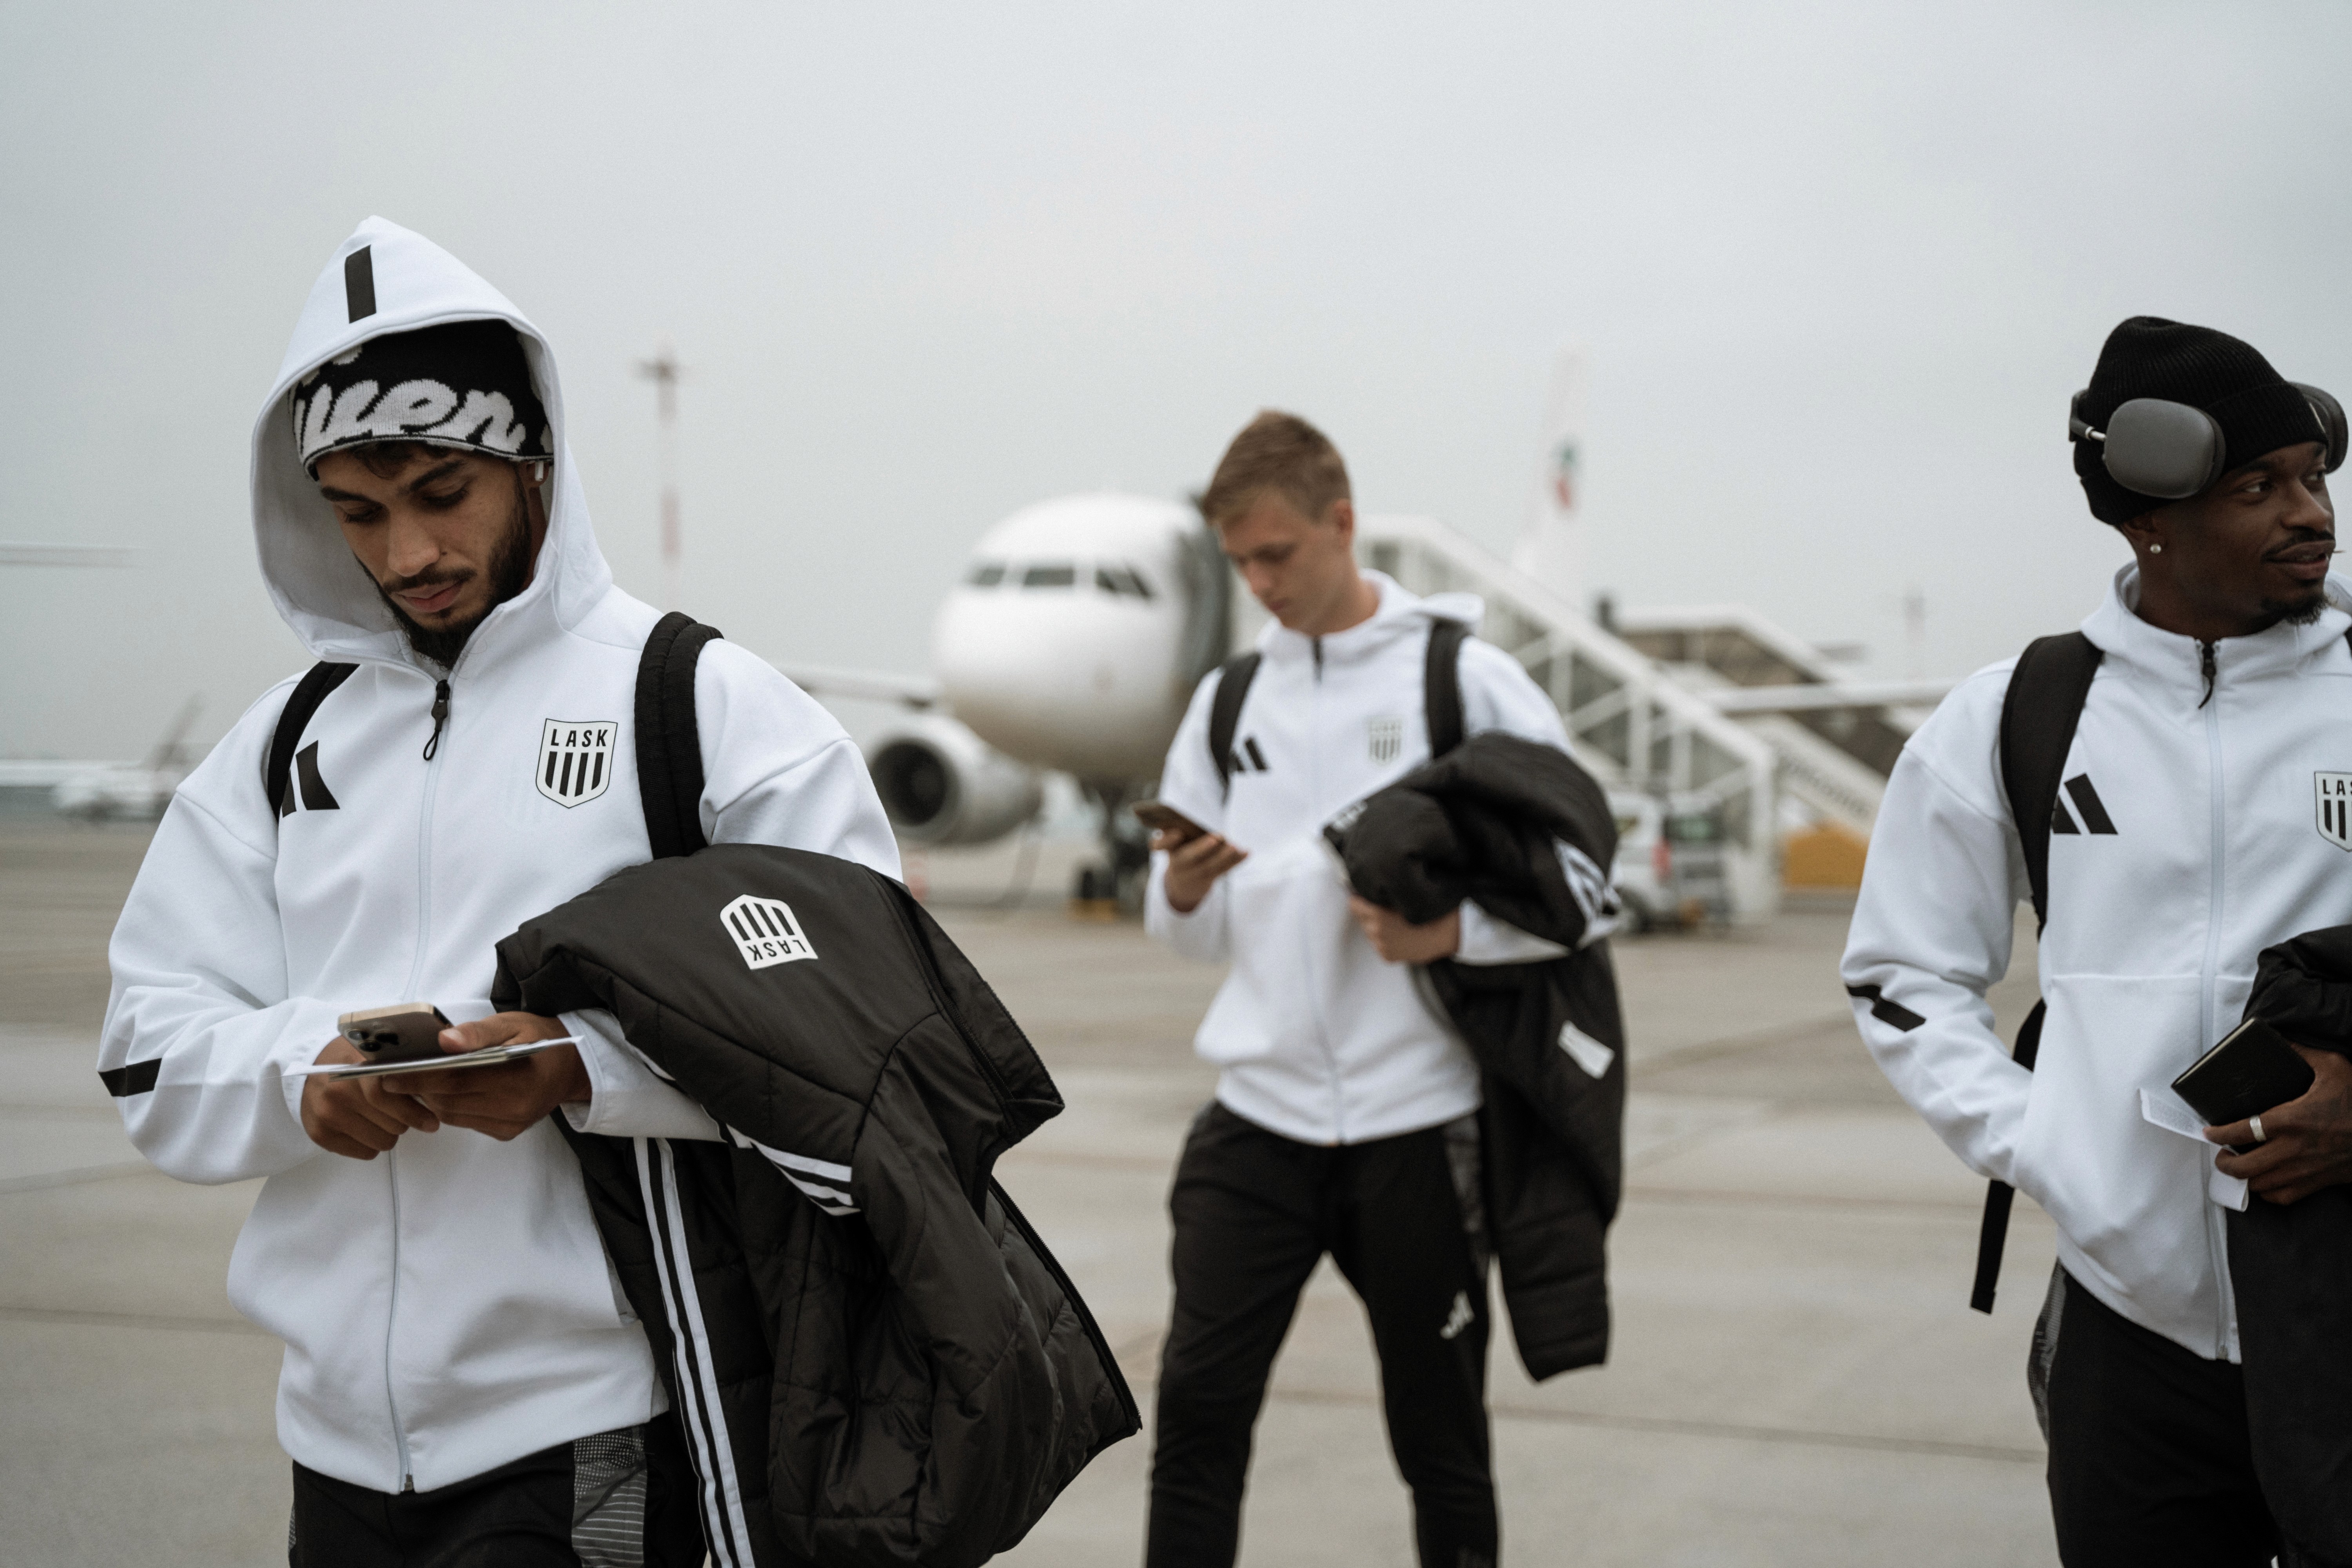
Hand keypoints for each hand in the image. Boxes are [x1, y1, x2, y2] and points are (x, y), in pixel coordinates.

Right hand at [301, 1037, 440, 1160]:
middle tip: (401, 1114)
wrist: (311, 1070)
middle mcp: (337, 1092)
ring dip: (389, 1134)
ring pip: (381, 1142)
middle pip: (391, 1124)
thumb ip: (402, 1071)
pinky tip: (367, 1128)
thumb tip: (434, 1095)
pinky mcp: (320, 1135)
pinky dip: (372, 1144)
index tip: (432, 1122)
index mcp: (355, 1068)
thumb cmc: (353, 1061)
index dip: (413, 1111)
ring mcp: (326, 1115)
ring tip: (382, 1119)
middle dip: (404, 1121)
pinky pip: (365, 1153)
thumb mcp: (377, 1056)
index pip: (386, 1096)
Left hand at [399, 1012, 589, 1141]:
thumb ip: (478, 1032)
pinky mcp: (507, 1132)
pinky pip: (466, 1122)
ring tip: (415, 1083)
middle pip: (450, 1100)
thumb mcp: (511, 1023)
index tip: (389, 1075)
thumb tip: (443, 1041)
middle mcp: (515, 1105)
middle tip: (391, 1078)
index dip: (419, 1079)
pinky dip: (449, 1108)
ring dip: (430, 1100)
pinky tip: (443, 1093)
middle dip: (418, 1090)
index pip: (456, 1080)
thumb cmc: (538, 1038)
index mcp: (518, 1075)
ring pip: (454, 1115)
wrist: (569, 1066)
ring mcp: (511, 1123)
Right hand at [1160, 830, 1247, 913]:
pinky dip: (1236, 861)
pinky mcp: (1209, 879)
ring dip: (1224, 856)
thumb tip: (1187, 822)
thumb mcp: (1173, 843)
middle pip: (1189, 857)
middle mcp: (1179, 863)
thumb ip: (1175, 834)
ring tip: (1235, 846)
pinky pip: (1223, 870)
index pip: (1160, 845)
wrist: (1182, 883)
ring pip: (1209, 866)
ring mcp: (1194, 874)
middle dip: (1202, 848)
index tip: (1177, 833)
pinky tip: (1246, 852)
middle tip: (1217, 837)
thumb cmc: (1180, 851)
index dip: (1167, 840)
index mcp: (1168, 849)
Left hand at [1348, 895, 1461, 964]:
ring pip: (1370, 932)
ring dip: (1377, 927)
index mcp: (1377, 914)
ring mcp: (1381, 946)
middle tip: (1386, 910)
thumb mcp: (1403, 895)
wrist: (1445, 932)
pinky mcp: (1387, 956)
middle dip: (1369, 913)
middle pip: (1362, 919)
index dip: (1360, 899)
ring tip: (1396, 923)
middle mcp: (1375, 931)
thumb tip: (1362, 889)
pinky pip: (1380, 944)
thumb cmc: (1426, 909)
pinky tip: (1401, 935)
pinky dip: (1386, 940)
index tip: (1365, 897)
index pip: (1354, 904)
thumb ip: (1382, 893)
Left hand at [2210, 1044, 2351, 1204]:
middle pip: (2243, 1167)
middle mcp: (2293, 1149)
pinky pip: (2283, 1197)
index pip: (2241, 1131)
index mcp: (2291, 1120)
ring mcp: (2305, 1170)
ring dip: (2244, 1178)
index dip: (2218, 1133)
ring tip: (2238, 1165)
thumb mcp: (2334, 1067)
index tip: (2209, 1131)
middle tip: (2221, 1153)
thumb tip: (2280, 1040)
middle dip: (2224, 1161)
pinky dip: (2268, 1192)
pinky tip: (2265, 1180)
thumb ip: (2303, 1053)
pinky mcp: (2319, 1183)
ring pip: (2260, 1186)